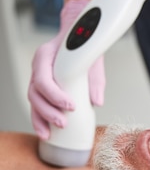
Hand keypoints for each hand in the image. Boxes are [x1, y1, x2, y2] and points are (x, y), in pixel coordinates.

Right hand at [28, 0, 105, 139]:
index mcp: (45, 56)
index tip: (70, 106)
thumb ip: (95, 79)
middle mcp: (38, 67)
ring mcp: (38, 77)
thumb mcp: (92, 58)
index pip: (43, 79)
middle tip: (63, 123)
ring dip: (40, 119)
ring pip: (33, 101)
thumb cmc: (83, 46)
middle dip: (47, 111)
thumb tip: (97, 102)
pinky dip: (40, 119)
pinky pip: (37, 104)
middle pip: (35, 93)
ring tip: (50, 134)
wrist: (78, 35)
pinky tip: (45, 132)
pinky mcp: (43, 88)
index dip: (54, 95)